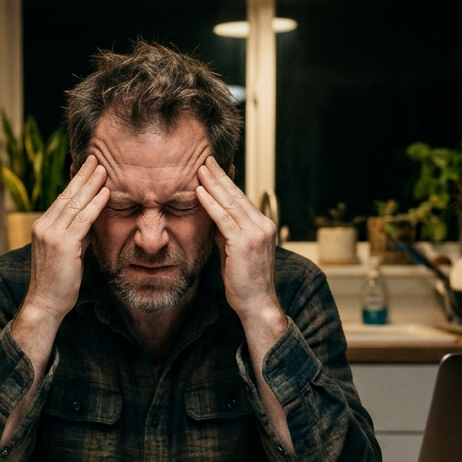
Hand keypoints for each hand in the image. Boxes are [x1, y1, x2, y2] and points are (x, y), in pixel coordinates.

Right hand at [20, 155, 109, 324]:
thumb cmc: (58, 282)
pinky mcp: (62, 244)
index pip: (61, 198)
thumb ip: (76, 235)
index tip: (86, 166)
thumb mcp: (67, 253)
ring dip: (91, 184)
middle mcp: (44, 226)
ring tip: (104, 168)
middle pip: (67, 195)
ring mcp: (51, 234)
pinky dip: (95, 205)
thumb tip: (91, 221)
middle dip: (83, 175)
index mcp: (43, 226)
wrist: (45, 303)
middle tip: (96, 157)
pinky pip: (82, 220)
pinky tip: (105, 193)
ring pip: (74, 203)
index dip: (75, 181)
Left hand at [196, 157, 281, 323]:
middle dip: (219, 176)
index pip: (241, 198)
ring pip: (231, 202)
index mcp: (262, 226)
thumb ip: (225, 232)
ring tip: (200, 168)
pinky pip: (224, 218)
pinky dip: (210, 204)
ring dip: (213, 184)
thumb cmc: (243, 281)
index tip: (215, 167)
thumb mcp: (233, 251)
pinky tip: (199, 192)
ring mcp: (256, 233)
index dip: (227, 182)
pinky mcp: (244, 242)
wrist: (256, 304)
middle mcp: (262, 225)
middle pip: (237, 195)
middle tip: (205, 158)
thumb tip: (212, 215)